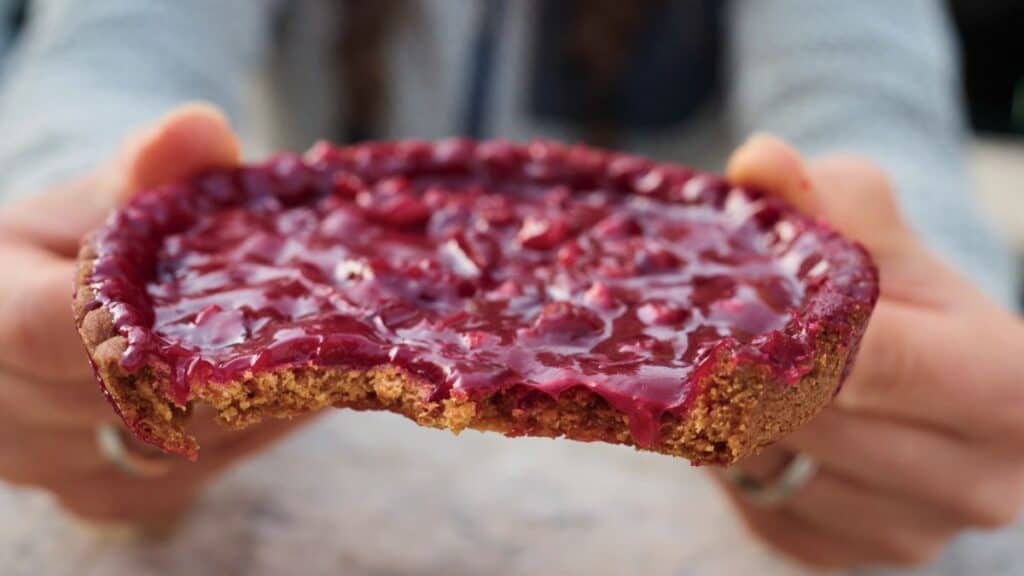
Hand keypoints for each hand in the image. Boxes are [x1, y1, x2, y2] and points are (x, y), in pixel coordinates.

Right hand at [0, 104, 312, 525]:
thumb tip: (203, 129)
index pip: (52, 328)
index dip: (150, 321)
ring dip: (252, 401)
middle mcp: (3, 407)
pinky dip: (250, 431)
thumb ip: (148, 168)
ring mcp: (50, 465)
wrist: (42, 307)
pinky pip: (192, 473)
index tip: (244, 306)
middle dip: (227, 361)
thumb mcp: (99, 194)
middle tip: (327, 326)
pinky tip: (297, 391)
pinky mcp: (104, 494)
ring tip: (324, 354)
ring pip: (175, 443)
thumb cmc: (71, 242)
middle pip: (133, 396)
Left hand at [716, 135, 1023, 568]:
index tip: (731, 308)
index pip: (882, 362)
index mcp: (1011, 384)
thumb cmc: (902, 291)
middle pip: (817, 424)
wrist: (919, 375)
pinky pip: (760, 512)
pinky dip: (733, 464)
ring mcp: (917, 534)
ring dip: (730, 420)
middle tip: (699, 333)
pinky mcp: (849, 560)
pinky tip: (737, 422)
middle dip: (747, 374)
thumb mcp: (879, 229)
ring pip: (777, 473)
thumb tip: (758, 162)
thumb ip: (827, 194)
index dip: (793, 332)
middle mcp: (983, 478)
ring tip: (720, 374)